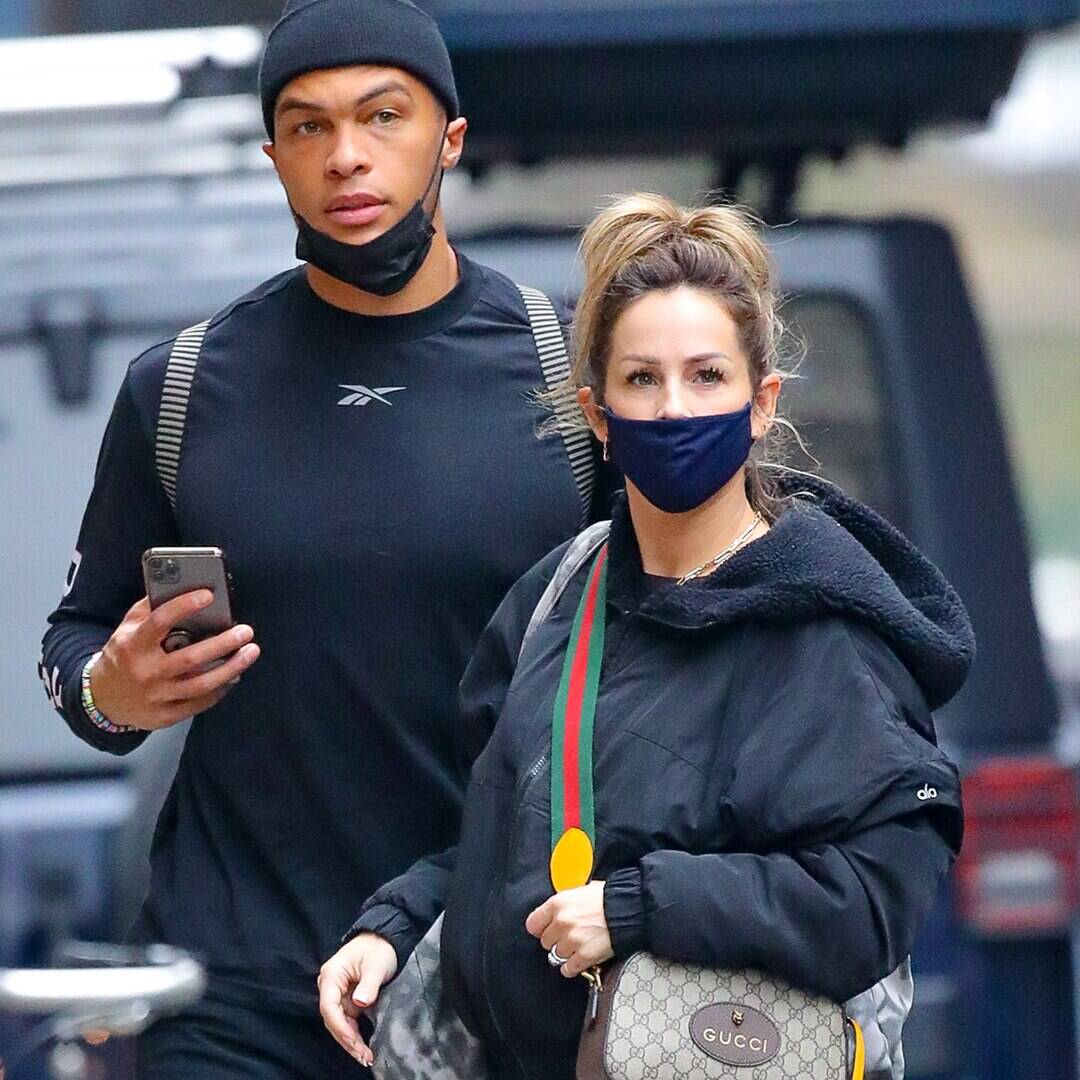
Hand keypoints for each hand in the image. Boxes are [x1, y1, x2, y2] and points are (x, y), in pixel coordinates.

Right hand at [90, 593, 259, 730]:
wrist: (102, 698)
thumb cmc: (123, 655)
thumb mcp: (127, 629)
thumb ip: (150, 608)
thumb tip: (181, 585)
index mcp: (133, 644)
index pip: (159, 622)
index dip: (184, 606)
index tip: (208, 595)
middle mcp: (145, 671)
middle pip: (190, 658)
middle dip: (223, 643)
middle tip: (246, 631)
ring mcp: (156, 696)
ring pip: (201, 684)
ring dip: (231, 668)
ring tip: (251, 652)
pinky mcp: (165, 716)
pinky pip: (200, 703)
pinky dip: (221, 689)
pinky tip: (235, 675)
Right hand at [318, 933, 397, 1067]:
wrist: (385, 938)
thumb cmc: (379, 948)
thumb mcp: (377, 965)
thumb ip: (368, 985)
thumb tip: (359, 1003)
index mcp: (332, 975)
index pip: (329, 1006)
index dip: (340, 1026)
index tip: (353, 1040)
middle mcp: (330, 986)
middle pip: (332, 1018)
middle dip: (346, 1039)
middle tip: (363, 1056)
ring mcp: (338, 994)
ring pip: (339, 1023)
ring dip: (350, 1040)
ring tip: (365, 1056)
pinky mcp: (347, 999)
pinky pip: (347, 1020)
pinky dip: (354, 1034)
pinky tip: (362, 1046)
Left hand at [525, 881, 613, 977]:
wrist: (629, 910)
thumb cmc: (609, 897)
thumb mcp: (582, 890)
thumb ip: (567, 902)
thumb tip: (560, 910)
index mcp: (558, 903)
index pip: (533, 924)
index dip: (540, 928)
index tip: (546, 930)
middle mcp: (561, 922)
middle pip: (545, 942)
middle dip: (556, 941)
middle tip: (568, 938)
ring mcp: (572, 940)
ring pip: (556, 956)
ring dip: (565, 954)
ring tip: (577, 947)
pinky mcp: (584, 956)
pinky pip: (568, 969)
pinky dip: (572, 968)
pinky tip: (580, 960)